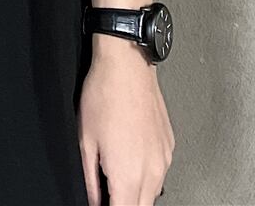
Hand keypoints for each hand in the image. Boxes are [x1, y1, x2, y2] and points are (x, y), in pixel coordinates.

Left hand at [78, 35, 174, 205]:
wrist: (126, 64)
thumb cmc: (104, 93)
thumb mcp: (85, 139)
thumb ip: (90, 179)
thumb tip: (92, 198)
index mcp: (128, 174)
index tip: (101, 204)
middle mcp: (152, 171)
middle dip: (123, 203)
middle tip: (107, 191)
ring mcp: (164, 158)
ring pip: (153, 193)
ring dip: (135, 192)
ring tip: (115, 173)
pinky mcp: (169, 145)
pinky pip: (160, 172)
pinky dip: (146, 173)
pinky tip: (130, 156)